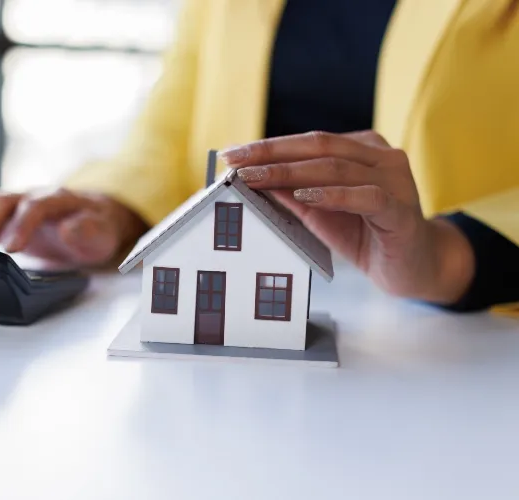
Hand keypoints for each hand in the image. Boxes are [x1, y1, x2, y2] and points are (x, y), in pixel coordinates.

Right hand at [0, 188, 146, 266]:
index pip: (36, 205)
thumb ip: (89, 231)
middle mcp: (27, 195)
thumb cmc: (94, 229)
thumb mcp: (102, 235)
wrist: (90, 219)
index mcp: (56, 199)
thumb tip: (69, 228)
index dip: (22, 224)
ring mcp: (8, 201)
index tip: (12, 248)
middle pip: (1, 199)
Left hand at [219, 131, 474, 303]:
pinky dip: (333, 195)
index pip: (308, 142)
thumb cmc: (365, 236)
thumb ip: (291, 194)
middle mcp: (380, 157)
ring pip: (337, 168)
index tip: (231, 154)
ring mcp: (395, 180)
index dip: (268, 146)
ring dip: (290, 173)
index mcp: (361, 150)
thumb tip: (250, 178)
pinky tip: (304, 195)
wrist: (412, 269)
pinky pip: (366, 197)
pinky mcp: (401, 210)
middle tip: (235, 161)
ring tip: (256, 178)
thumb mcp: (319, 213)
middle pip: (319, 146)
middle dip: (271, 154)